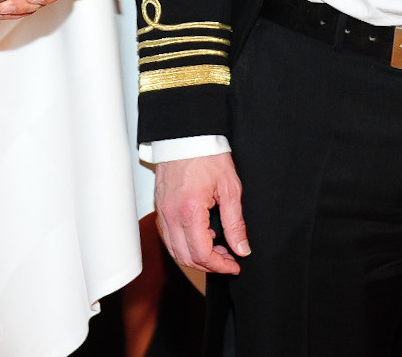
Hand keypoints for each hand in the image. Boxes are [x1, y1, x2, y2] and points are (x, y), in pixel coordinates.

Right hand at [154, 152, 249, 274]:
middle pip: (185, 257)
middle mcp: (171, 215)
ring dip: (195, 256)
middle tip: (228, 259)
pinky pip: (169, 236)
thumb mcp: (230, 188)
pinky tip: (201, 234)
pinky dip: (184, 244)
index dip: (220, 265)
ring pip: (174, 250)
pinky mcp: (160, 208)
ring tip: (216, 247)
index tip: (234, 265)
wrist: (186, 136)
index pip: (202, 254)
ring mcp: (163, 212)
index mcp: (190, 211)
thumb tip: (241, 248)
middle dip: (208, 265)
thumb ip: (236, 223)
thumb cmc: (207, 155)